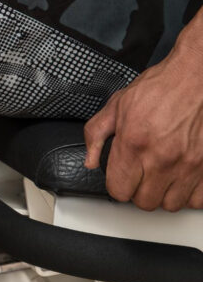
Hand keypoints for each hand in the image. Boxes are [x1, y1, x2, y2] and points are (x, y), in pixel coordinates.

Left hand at [84, 38, 202, 210]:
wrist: (196, 77)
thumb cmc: (160, 88)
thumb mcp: (116, 105)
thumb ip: (96, 135)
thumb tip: (90, 161)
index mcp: (134, 143)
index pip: (119, 190)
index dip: (117, 184)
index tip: (121, 176)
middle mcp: (161, 158)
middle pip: (144, 202)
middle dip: (138, 191)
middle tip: (141, 175)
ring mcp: (188, 164)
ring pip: (171, 204)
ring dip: (163, 194)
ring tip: (160, 177)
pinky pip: (197, 199)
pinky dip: (188, 193)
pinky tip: (181, 179)